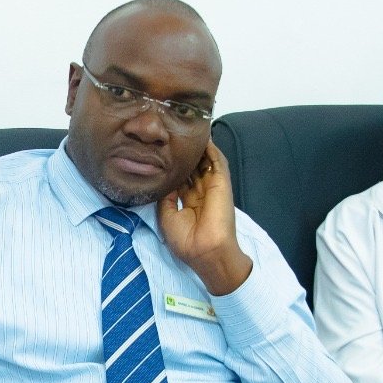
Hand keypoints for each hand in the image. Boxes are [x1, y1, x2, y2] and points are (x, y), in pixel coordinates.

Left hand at [155, 141, 251, 295]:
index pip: (181, 180)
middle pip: (192, 168)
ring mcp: (213, 187)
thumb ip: (165, 197)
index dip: (173, 167)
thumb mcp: (167, 216)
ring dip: (198, 149)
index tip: (161, 154)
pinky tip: (204, 137)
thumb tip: (163, 181)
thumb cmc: (186, 240)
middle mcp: (201, 193)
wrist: (206, 250)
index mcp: (188, 203)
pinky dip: (211, 149)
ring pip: (205, 162)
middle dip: (184, 155)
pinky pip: (217, 161)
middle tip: (173, 137)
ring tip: (189, 131)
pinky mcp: (222, 183)